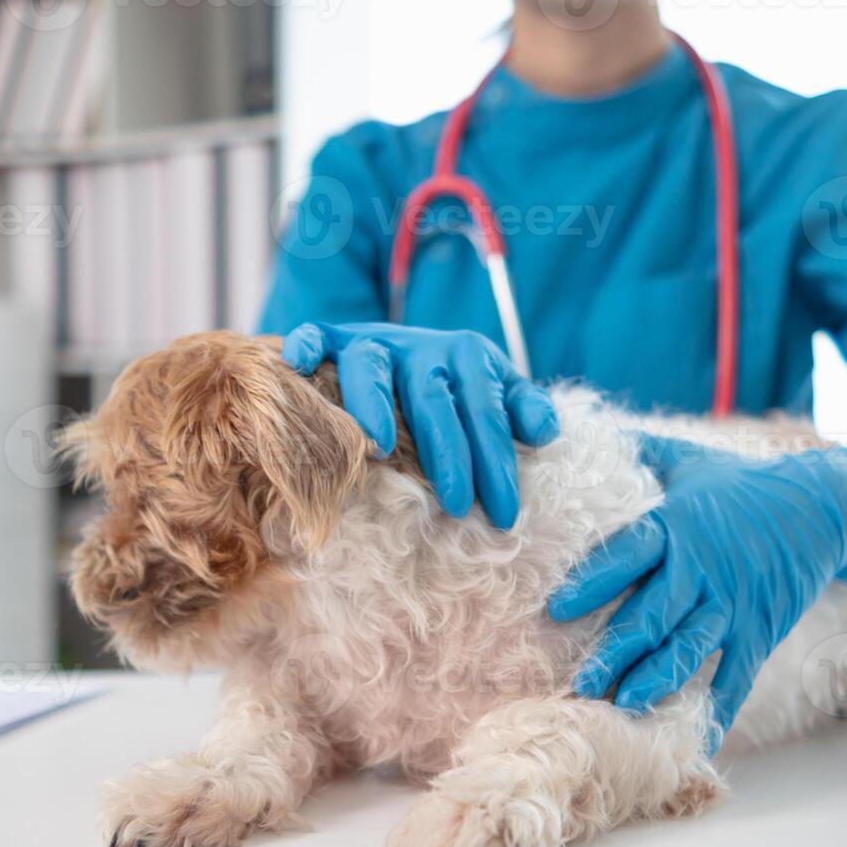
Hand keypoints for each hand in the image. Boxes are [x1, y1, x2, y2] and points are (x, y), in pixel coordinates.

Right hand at [281, 323, 558, 528]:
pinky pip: (319, 334)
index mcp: (467, 355)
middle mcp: (419, 346)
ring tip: (377, 446)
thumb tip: (545, 430)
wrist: (416, 351)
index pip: (485, 412)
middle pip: (433, 398)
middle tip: (459, 504)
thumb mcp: (500, 391)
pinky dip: (308, 343)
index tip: (505, 512)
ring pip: (371, 366)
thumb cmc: (460, 387)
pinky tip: (301, 362)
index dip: (497, 461)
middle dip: (449, 452)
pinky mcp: (336, 340)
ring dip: (373, 403)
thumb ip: (523, 407)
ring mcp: (375, 342)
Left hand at [549, 433, 846, 749]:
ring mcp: (734, 605)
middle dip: (615, 650)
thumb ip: (634, 453)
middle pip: (652, 615)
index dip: (593, 581)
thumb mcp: (687, 461)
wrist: (823, 508)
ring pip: (689, 650)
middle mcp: (703, 570)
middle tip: (581, 682)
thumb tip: (572, 429)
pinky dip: (718, 709)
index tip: (556, 607)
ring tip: (622, 707)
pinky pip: (736, 676)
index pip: (628, 555)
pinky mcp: (760, 631)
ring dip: (655, 681)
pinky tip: (696, 738)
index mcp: (678, 526)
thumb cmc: (740, 484)